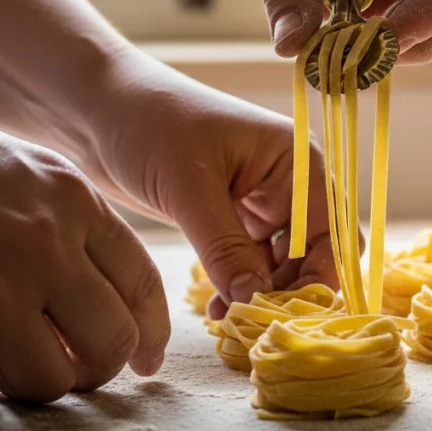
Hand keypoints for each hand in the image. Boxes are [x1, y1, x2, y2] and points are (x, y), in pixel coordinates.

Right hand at [0, 70, 169, 407]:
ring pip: (50, 380)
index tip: (142, 361)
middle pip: (110, 344)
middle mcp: (44, 245)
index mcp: (72, 201)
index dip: (147, 335)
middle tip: (61, 365)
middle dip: (91, 368)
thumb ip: (67, 230)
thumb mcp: (18, 172)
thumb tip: (100, 303)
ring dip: (26, 381)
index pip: (142, 286)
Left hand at [77, 50, 338, 319]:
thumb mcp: (190, 189)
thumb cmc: (149, 125)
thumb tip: (254, 302)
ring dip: (262, 294)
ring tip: (227, 318)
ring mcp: (262, 204)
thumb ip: (226, 248)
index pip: (332, 230)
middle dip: (290, 290)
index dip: (319, 274)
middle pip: (314, 253)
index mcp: (297, 161)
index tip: (287, 312)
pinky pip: (251, 265)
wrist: (98, 109)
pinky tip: (216, 307)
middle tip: (254, 321)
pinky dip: (240, 288)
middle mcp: (290, 184)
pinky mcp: (232, 221)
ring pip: (282, 265)